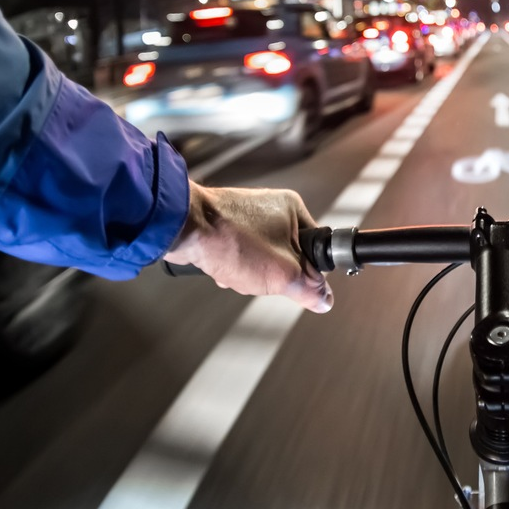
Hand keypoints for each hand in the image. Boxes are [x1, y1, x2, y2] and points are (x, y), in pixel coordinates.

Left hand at [164, 181, 332, 312]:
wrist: (183, 227)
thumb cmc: (232, 241)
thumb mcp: (282, 273)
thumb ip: (309, 289)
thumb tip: (325, 301)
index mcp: (294, 210)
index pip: (317, 250)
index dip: (308, 272)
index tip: (293, 281)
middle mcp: (273, 208)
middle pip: (288, 257)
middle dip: (272, 274)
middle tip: (259, 274)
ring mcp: (249, 215)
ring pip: (263, 258)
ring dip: (250, 273)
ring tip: (236, 269)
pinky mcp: (228, 224)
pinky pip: (242, 253)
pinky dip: (234, 264)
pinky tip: (222, 266)